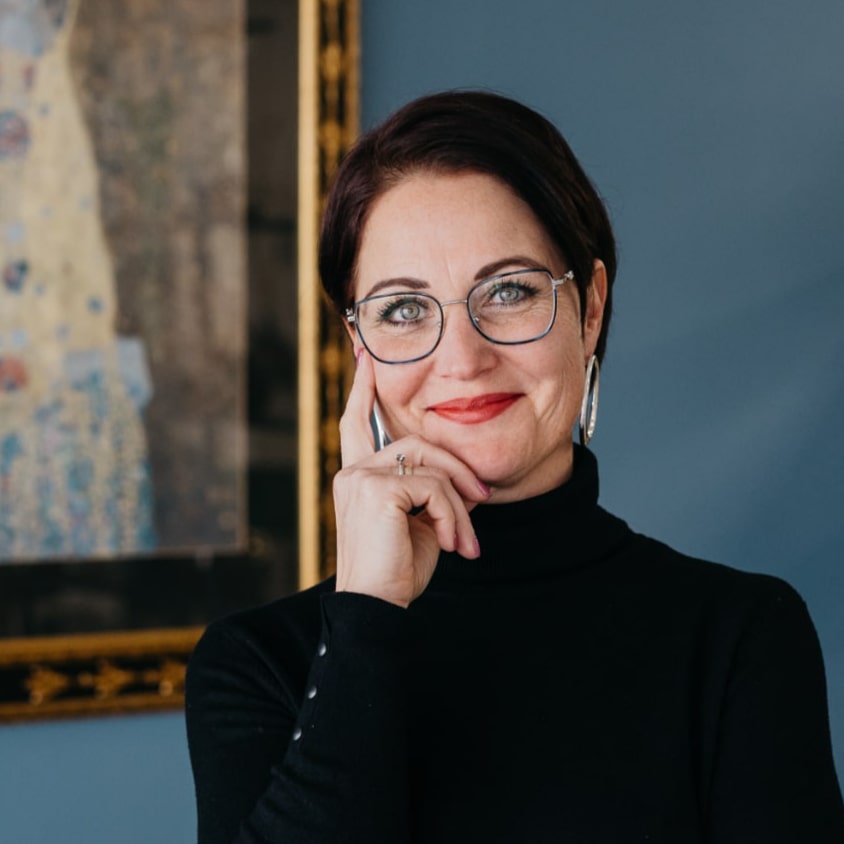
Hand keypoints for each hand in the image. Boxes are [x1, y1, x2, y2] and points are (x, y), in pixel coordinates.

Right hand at [334, 351, 488, 607]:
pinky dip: (454, 516)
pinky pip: (434, 487)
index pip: (357, 422)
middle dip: (458, 470)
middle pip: (419, 443)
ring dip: (460, 502)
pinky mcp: (375, 490)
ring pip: (431, 465)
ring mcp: (360, 478)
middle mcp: (353, 471)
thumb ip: (431, 489)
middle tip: (484, 499)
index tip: (365, 357)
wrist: (379, 609)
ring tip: (466, 540)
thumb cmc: (398, 571)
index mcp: (358, 477)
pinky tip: (454, 544)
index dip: (363, 389)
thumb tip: (463, 476)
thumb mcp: (421, 522)